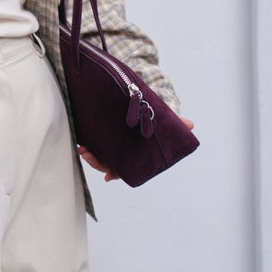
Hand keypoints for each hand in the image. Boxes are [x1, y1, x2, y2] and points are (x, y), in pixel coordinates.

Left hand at [78, 115, 194, 182]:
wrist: (140, 95)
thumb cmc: (154, 111)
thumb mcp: (164, 116)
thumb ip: (175, 121)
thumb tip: (190, 124)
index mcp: (137, 152)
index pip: (126, 168)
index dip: (116, 172)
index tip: (108, 176)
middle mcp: (123, 149)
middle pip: (109, 162)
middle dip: (98, 162)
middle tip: (87, 154)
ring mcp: (111, 142)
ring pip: (99, 154)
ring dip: (90, 154)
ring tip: (82, 149)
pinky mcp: (102, 131)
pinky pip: (93, 141)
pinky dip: (87, 142)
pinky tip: (80, 139)